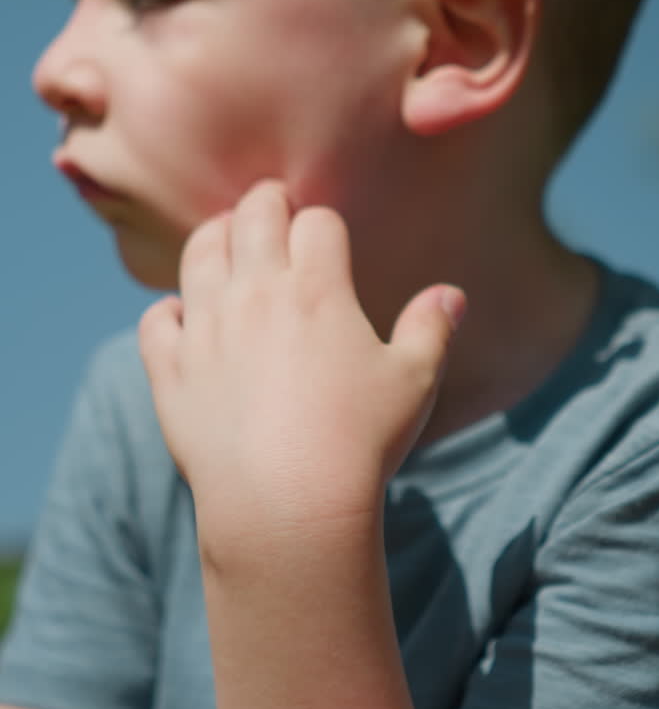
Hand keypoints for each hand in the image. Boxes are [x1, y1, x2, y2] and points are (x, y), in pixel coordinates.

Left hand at [139, 181, 464, 544]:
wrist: (286, 505)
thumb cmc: (360, 443)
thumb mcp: (413, 383)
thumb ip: (431, 329)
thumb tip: (452, 294)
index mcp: (318, 290)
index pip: (317, 222)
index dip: (324, 224)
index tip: (326, 238)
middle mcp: (256, 295)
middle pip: (253, 215)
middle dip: (266, 203)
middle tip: (273, 209)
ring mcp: (207, 328)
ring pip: (199, 252)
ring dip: (215, 236)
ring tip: (226, 239)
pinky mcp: (171, 369)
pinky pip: (157, 318)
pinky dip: (169, 310)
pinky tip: (185, 317)